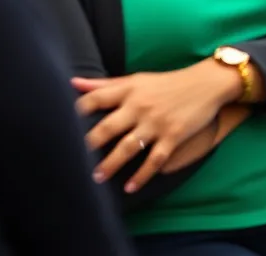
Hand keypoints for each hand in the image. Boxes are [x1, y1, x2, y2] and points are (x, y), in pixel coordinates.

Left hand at [73, 59, 240, 193]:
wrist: (208, 83)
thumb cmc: (168, 82)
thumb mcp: (138, 79)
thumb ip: (105, 85)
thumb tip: (73, 83)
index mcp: (129, 90)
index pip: (95, 99)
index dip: (75, 112)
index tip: (58, 126)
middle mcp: (140, 106)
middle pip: (107, 127)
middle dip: (89, 146)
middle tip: (71, 162)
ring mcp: (157, 122)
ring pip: (128, 147)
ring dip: (110, 164)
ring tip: (96, 178)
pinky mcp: (174, 135)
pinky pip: (154, 160)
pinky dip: (141, 175)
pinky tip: (130, 187)